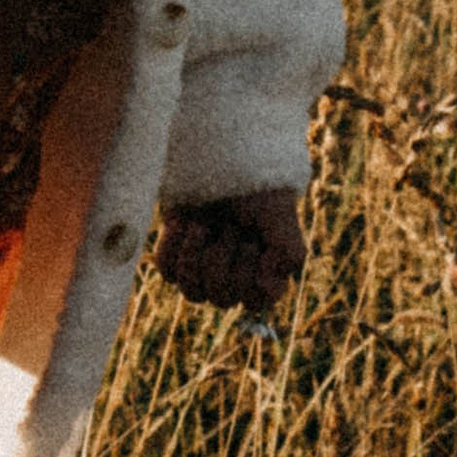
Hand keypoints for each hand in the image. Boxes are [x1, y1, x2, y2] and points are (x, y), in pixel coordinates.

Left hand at [152, 185, 304, 314]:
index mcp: (265, 273)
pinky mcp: (178, 252)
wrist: (222, 154)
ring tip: (202, 225)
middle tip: (229, 226)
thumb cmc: (257, 185)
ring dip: (196, 257)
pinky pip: (168, 271)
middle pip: (221, 298)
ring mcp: (203, 267)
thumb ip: (288, 253)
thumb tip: (266, 287)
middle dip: (222, 259)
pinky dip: (174, 247)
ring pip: (192, 292)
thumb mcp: (281, 215)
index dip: (249, 275)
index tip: (252, 243)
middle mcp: (234, 276)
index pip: (255, 301)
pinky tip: (183, 222)